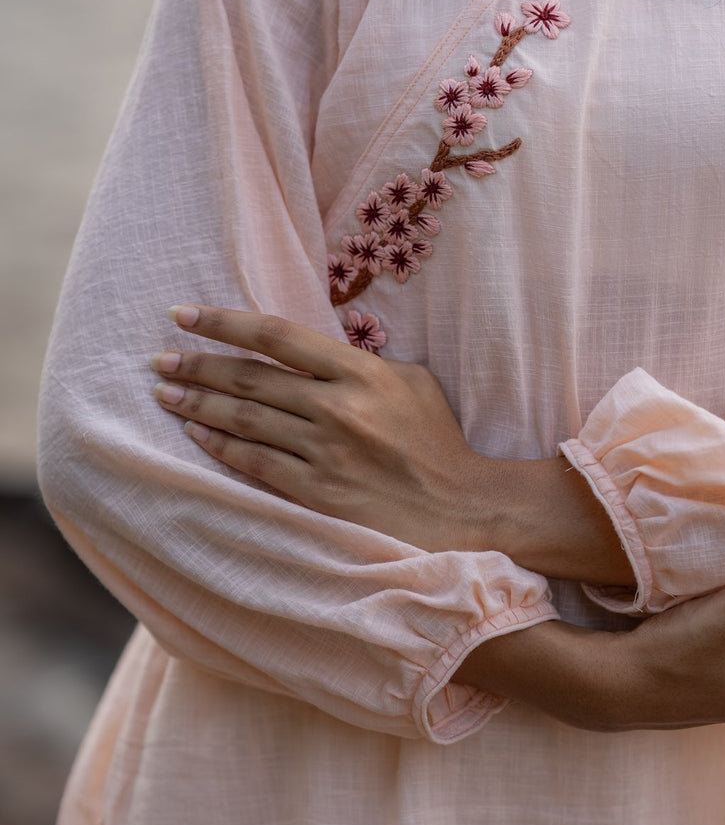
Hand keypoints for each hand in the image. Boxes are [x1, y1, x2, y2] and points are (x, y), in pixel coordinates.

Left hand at [152, 304, 634, 579]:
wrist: (462, 508)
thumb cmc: (439, 443)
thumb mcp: (413, 382)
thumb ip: (364, 363)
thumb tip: (318, 354)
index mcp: (360, 372)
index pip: (276, 336)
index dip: (224, 323)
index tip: (185, 316)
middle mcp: (337, 408)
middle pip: (249, 378)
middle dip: (197, 365)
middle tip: (161, 359)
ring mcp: (325, 453)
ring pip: (245, 420)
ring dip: (198, 405)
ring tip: (166, 394)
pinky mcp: (317, 494)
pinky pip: (255, 465)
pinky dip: (221, 446)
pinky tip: (197, 434)